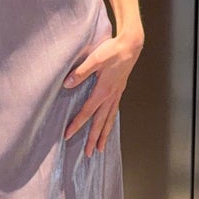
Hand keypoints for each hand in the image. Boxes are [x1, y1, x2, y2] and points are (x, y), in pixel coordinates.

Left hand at [62, 29, 142, 155]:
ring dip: (104, 134)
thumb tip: (67, 84)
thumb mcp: (95, 59)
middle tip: (89, 153)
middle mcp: (111, 96)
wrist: (131, 45)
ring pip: (109, 119)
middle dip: (94, 139)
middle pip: (100, 122)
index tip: (68, 135)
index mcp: (103, 91)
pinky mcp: (119, 90)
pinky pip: (114, 112)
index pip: (87, 112)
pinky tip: (108, 125)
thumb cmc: (113, 50)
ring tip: (101, 147)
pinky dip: (110, 122)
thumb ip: (81, 72)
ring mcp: (116, 94)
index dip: (77, 124)